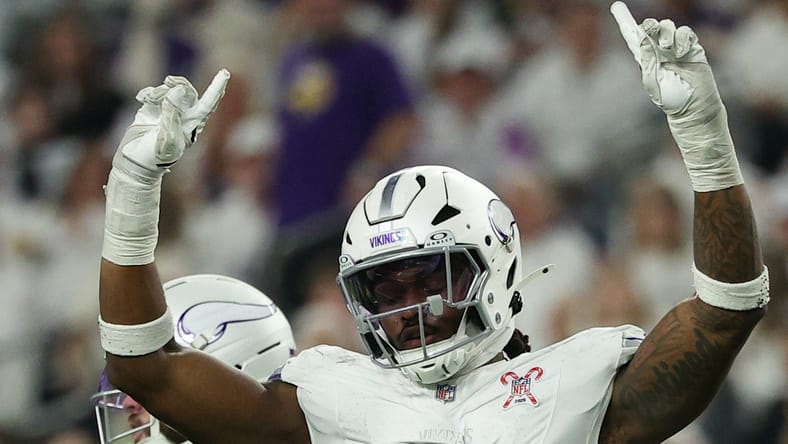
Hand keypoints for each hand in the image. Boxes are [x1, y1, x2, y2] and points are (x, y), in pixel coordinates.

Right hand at [115, 69, 230, 179]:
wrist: (134, 162)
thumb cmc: (155, 156)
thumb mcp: (166, 138)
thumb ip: (172, 114)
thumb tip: (177, 90)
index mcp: (193, 125)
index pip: (208, 104)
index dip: (216, 88)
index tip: (225, 73)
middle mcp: (183, 116)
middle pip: (188, 91)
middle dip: (180, 83)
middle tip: (169, 81)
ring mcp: (167, 111)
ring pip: (169, 89)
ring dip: (158, 91)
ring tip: (148, 100)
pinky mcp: (151, 109)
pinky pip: (153, 92)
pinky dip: (147, 92)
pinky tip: (141, 99)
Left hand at [610, 1, 711, 114]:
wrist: (694, 106)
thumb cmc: (670, 100)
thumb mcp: (653, 82)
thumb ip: (647, 59)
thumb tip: (642, 37)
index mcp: (645, 59)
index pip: (632, 37)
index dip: (624, 21)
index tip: (616, 6)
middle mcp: (658, 51)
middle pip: (650, 27)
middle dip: (649, 25)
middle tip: (648, 30)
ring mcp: (675, 48)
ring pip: (667, 26)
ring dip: (665, 32)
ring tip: (666, 48)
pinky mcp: (692, 48)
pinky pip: (685, 32)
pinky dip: (681, 38)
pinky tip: (680, 52)